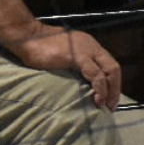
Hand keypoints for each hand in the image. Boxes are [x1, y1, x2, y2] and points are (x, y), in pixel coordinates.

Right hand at [0, 22, 122, 109]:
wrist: (28, 38)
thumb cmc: (41, 48)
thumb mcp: (65, 57)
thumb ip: (76, 66)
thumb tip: (83, 85)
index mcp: (90, 46)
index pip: (110, 64)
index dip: (113, 83)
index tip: (110, 100)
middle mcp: (92, 46)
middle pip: (113, 68)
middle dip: (115, 89)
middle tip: (110, 106)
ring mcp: (86, 50)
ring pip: (108, 71)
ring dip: (109, 91)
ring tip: (104, 105)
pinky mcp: (78, 56)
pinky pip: (95, 74)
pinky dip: (100, 88)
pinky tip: (97, 98)